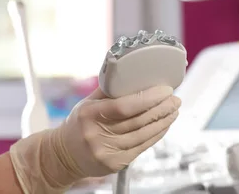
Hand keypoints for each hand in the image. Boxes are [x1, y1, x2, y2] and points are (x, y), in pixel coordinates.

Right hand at [9, 86, 180, 192]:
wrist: (64, 154)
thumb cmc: (79, 124)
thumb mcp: (87, 103)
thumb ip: (108, 90)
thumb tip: (133, 74)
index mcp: (89, 113)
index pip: (124, 106)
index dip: (148, 98)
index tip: (164, 90)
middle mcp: (96, 134)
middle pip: (137, 121)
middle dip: (161, 108)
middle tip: (175, 98)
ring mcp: (106, 151)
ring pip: (143, 135)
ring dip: (163, 121)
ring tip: (174, 110)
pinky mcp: (115, 164)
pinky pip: (142, 147)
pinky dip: (156, 134)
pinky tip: (164, 125)